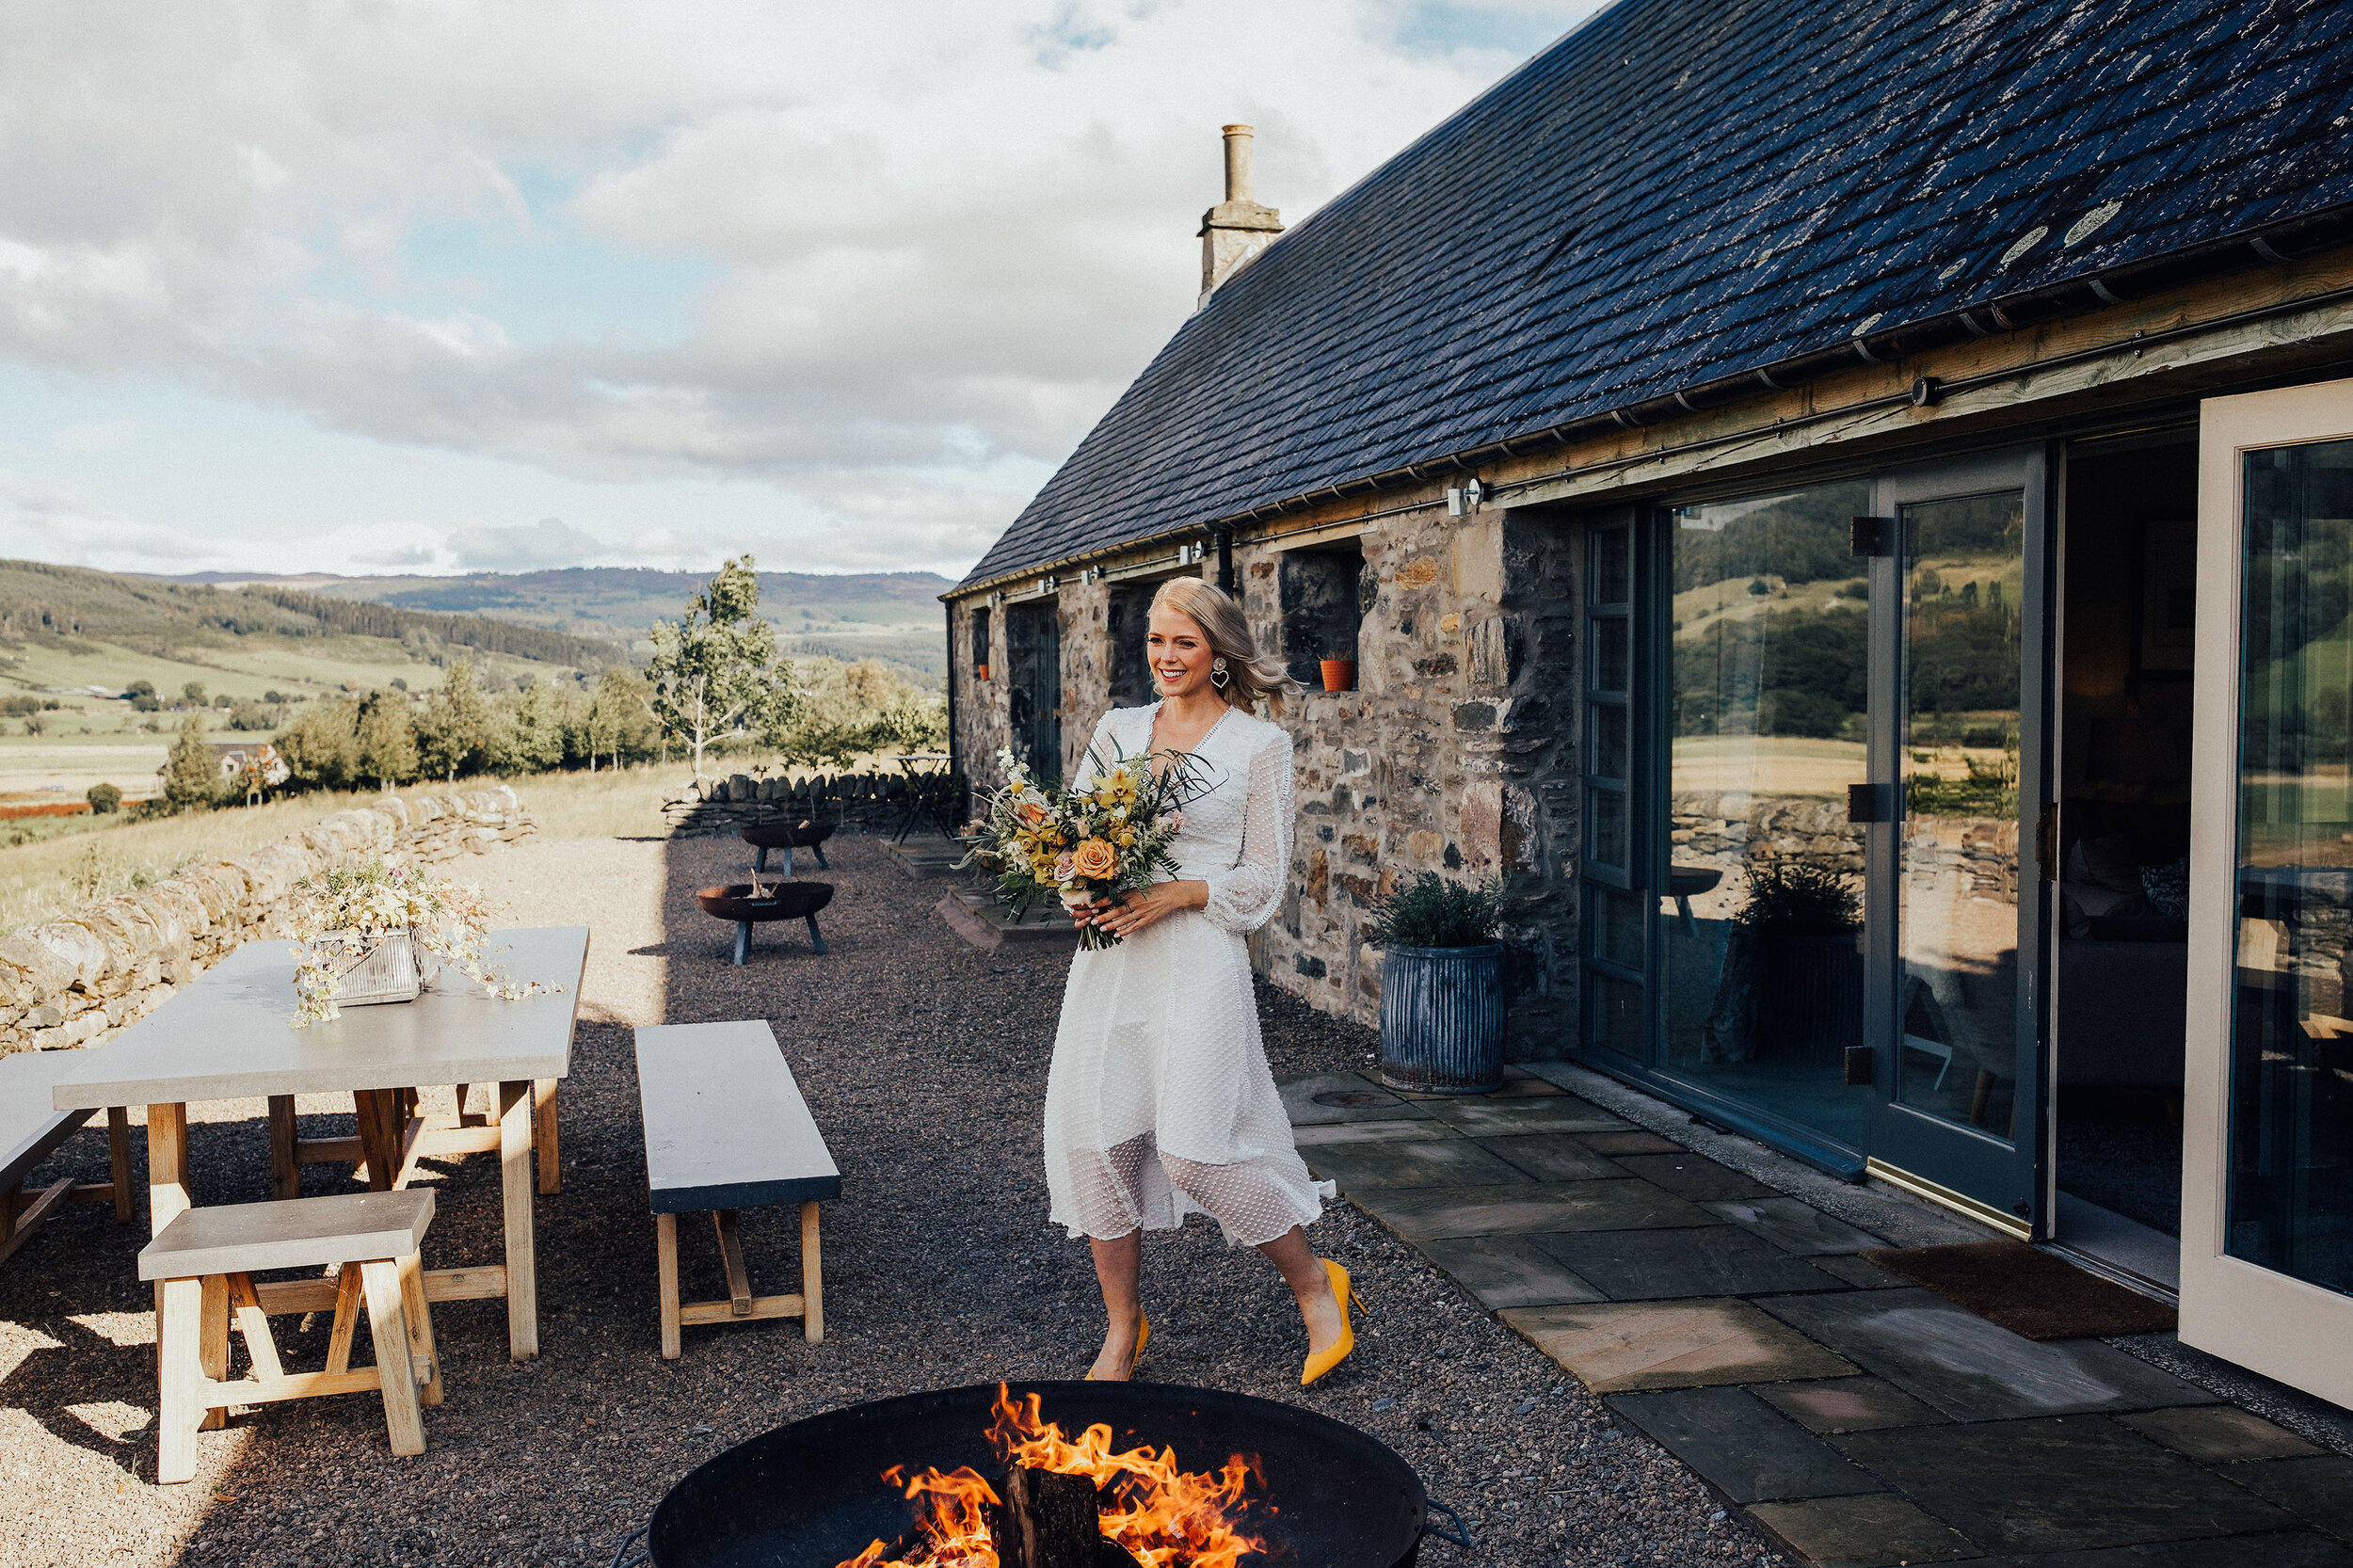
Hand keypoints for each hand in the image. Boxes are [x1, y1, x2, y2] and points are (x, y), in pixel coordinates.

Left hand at [1079, 880, 1205, 938]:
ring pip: (1123, 920)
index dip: (1102, 903)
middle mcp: (1135, 903)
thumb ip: (1126, 895)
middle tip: (1091, 921)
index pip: (1113, 899)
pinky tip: (1117, 935)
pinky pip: (1134, 926)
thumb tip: (1111, 899)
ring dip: (1111, 925)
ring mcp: (1142, 912)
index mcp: (1132, 893)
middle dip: (1103, 916)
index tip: (1091, 906)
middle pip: (1116, 911)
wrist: (1171, 894)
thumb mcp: (1139, 889)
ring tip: (1101, 928)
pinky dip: (1125, 931)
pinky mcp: (1147, 919)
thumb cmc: (1153, 891)